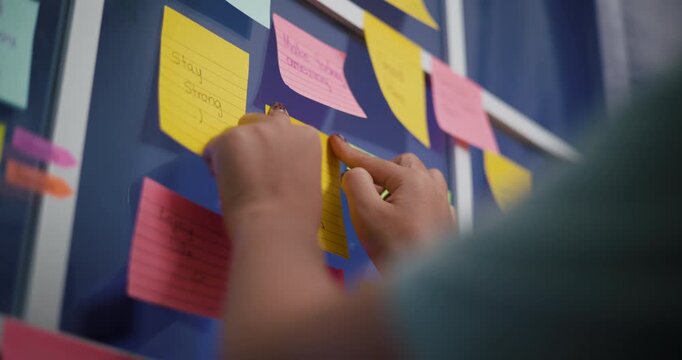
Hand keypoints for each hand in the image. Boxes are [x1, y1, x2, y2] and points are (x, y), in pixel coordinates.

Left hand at [203, 106, 321, 241]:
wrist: (275, 227)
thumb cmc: (298, 217)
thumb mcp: (307, 182)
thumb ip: (292, 166)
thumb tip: (273, 171)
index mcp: (307, 137)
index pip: (286, 131)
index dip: (275, 150)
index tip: (270, 168)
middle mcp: (283, 127)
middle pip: (260, 122)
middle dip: (254, 141)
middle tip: (250, 168)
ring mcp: (255, 131)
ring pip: (236, 134)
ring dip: (234, 151)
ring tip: (235, 179)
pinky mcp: (230, 139)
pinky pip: (214, 148)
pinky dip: (215, 163)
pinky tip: (224, 184)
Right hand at [329, 135, 455, 269]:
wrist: (427, 285)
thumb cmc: (397, 250)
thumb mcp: (365, 213)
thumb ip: (356, 183)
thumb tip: (355, 172)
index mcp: (412, 180)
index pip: (374, 162)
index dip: (350, 153)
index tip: (336, 142)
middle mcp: (432, 186)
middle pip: (403, 164)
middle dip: (382, 171)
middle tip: (365, 190)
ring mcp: (442, 204)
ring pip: (422, 178)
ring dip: (403, 183)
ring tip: (388, 203)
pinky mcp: (446, 222)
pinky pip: (432, 199)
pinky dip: (416, 200)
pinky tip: (407, 218)